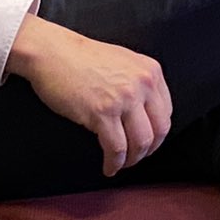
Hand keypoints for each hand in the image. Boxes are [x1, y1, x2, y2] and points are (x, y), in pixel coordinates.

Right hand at [6, 15, 171, 176]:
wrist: (53, 53)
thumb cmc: (82, 58)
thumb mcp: (124, 62)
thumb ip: (139, 82)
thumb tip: (145, 111)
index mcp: (151, 72)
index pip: (166, 112)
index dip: (157, 132)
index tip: (148, 141)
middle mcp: (142, 85)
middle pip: (159, 130)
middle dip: (149, 150)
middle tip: (137, 157)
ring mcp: (123, 99)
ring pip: (140, 142)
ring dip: (132, 160)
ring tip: (121, 164)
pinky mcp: (102, 113)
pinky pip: (116, 148)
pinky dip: (114, 163)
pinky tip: (109, 167)